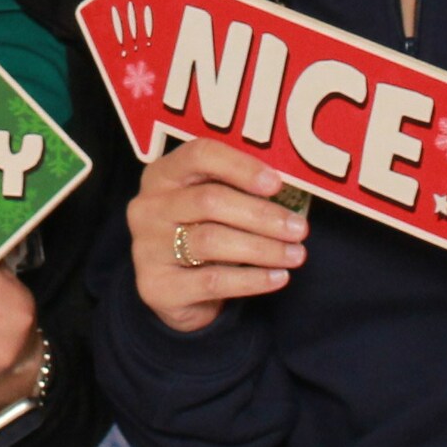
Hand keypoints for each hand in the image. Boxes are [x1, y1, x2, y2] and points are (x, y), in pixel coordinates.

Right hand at [123, 139, 305, 334]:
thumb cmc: (201, 234)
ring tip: (296, 254)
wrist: (171, 291)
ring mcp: (147, 248)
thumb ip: (237, 190)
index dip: (240, 166)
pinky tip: (278, 277)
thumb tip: (288, 188)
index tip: (277, 184)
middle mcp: (148, 208)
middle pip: (209, 200)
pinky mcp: (156, 286)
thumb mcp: (211, 204)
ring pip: (211, 241)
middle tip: (299, 228)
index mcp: (162, 175)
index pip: (199, 155)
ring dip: (262, 248)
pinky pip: (213, 281)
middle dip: (262, 215)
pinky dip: (252, 279)